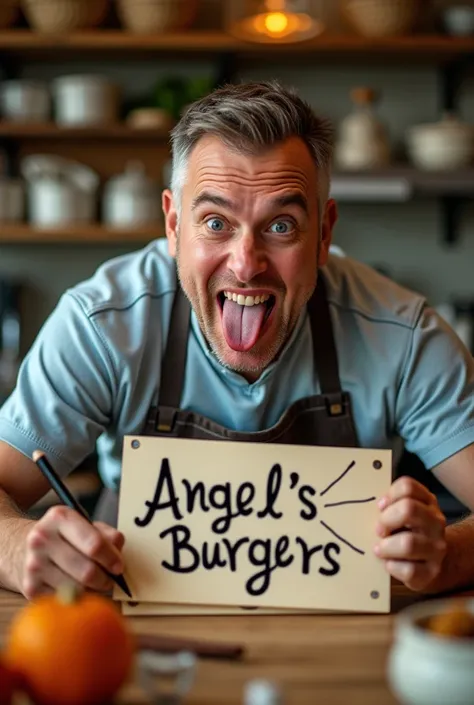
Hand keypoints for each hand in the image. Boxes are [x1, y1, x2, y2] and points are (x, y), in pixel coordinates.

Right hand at [21, 506, 124, 599]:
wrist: (20, 547)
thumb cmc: (62, 537)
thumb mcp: (83, 524)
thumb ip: (105, 533)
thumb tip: (118, 548)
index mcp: (59, 517)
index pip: (94, 544)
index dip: (112, 558)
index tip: (119, 566)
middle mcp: (42, 539)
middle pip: (87, 570)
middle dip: (106, 579)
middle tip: (111, 579)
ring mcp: (34, 564)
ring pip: (77, 588)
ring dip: (91, 589)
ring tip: (93, 582)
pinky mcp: (30, 588)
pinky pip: (64, 600)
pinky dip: (75, 597)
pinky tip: (74, 587)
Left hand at [374, 476, 446, 590]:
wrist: (433, 563)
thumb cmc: (408, 533)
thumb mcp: (404, 514)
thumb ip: (391, 506)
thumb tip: (368, 506)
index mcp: (427, 502)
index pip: (407, 487)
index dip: (389, 495)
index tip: (379, 507)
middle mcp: (435, 522)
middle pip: (408, 509)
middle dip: (386, 519)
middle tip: (378, 530)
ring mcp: (436, 548)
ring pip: (408, 543)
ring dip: (387, 546)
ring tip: (379, 549)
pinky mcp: (431, 572)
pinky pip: (409, 570)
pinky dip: (393, 567)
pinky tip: (389, 564)